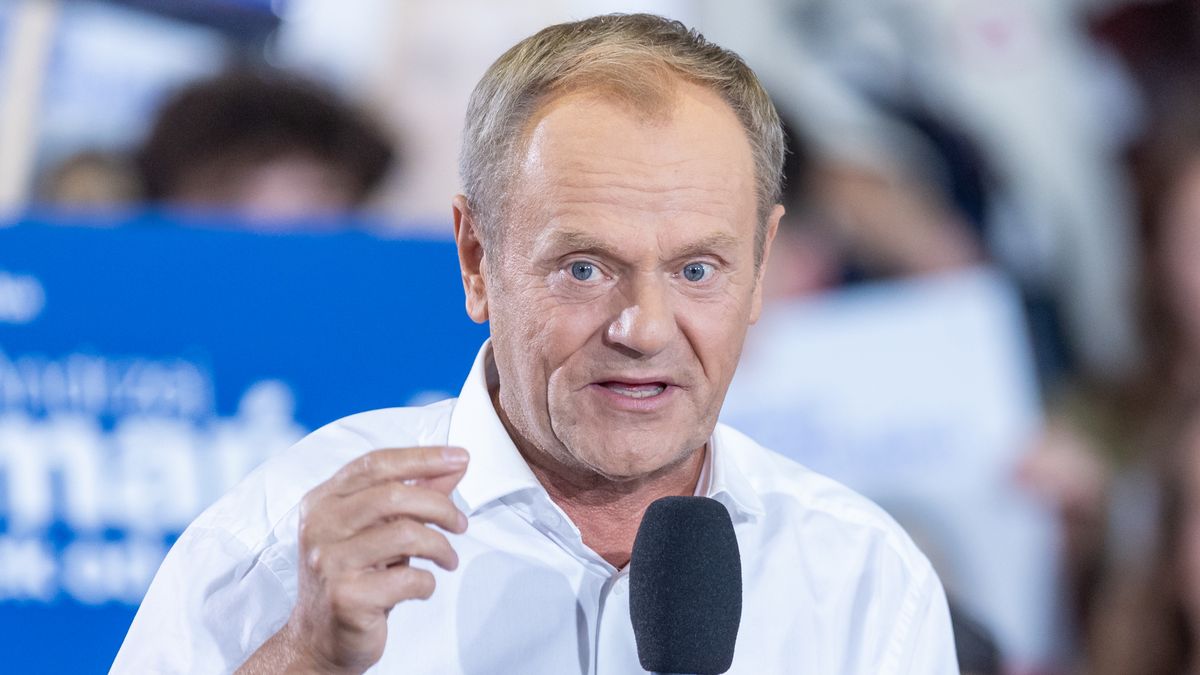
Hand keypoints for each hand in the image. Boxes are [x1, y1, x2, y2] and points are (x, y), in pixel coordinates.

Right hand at [243, 446, 469, 674]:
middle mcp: (320, 526)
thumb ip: (412, 494)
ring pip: (406, 535)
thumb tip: (454, 465)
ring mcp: (329, 562)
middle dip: (440, 506)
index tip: (459, 458)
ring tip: (447, 559)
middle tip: (460, 523)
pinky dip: (427, 582)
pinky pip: (408, 580)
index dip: (422, 458)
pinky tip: (421, 587)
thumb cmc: (352, 577)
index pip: (375, 464)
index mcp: (323, 501)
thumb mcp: (377, 530)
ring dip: (440, 547)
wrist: (320, 638)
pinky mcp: (346, 597)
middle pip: (394, 496)